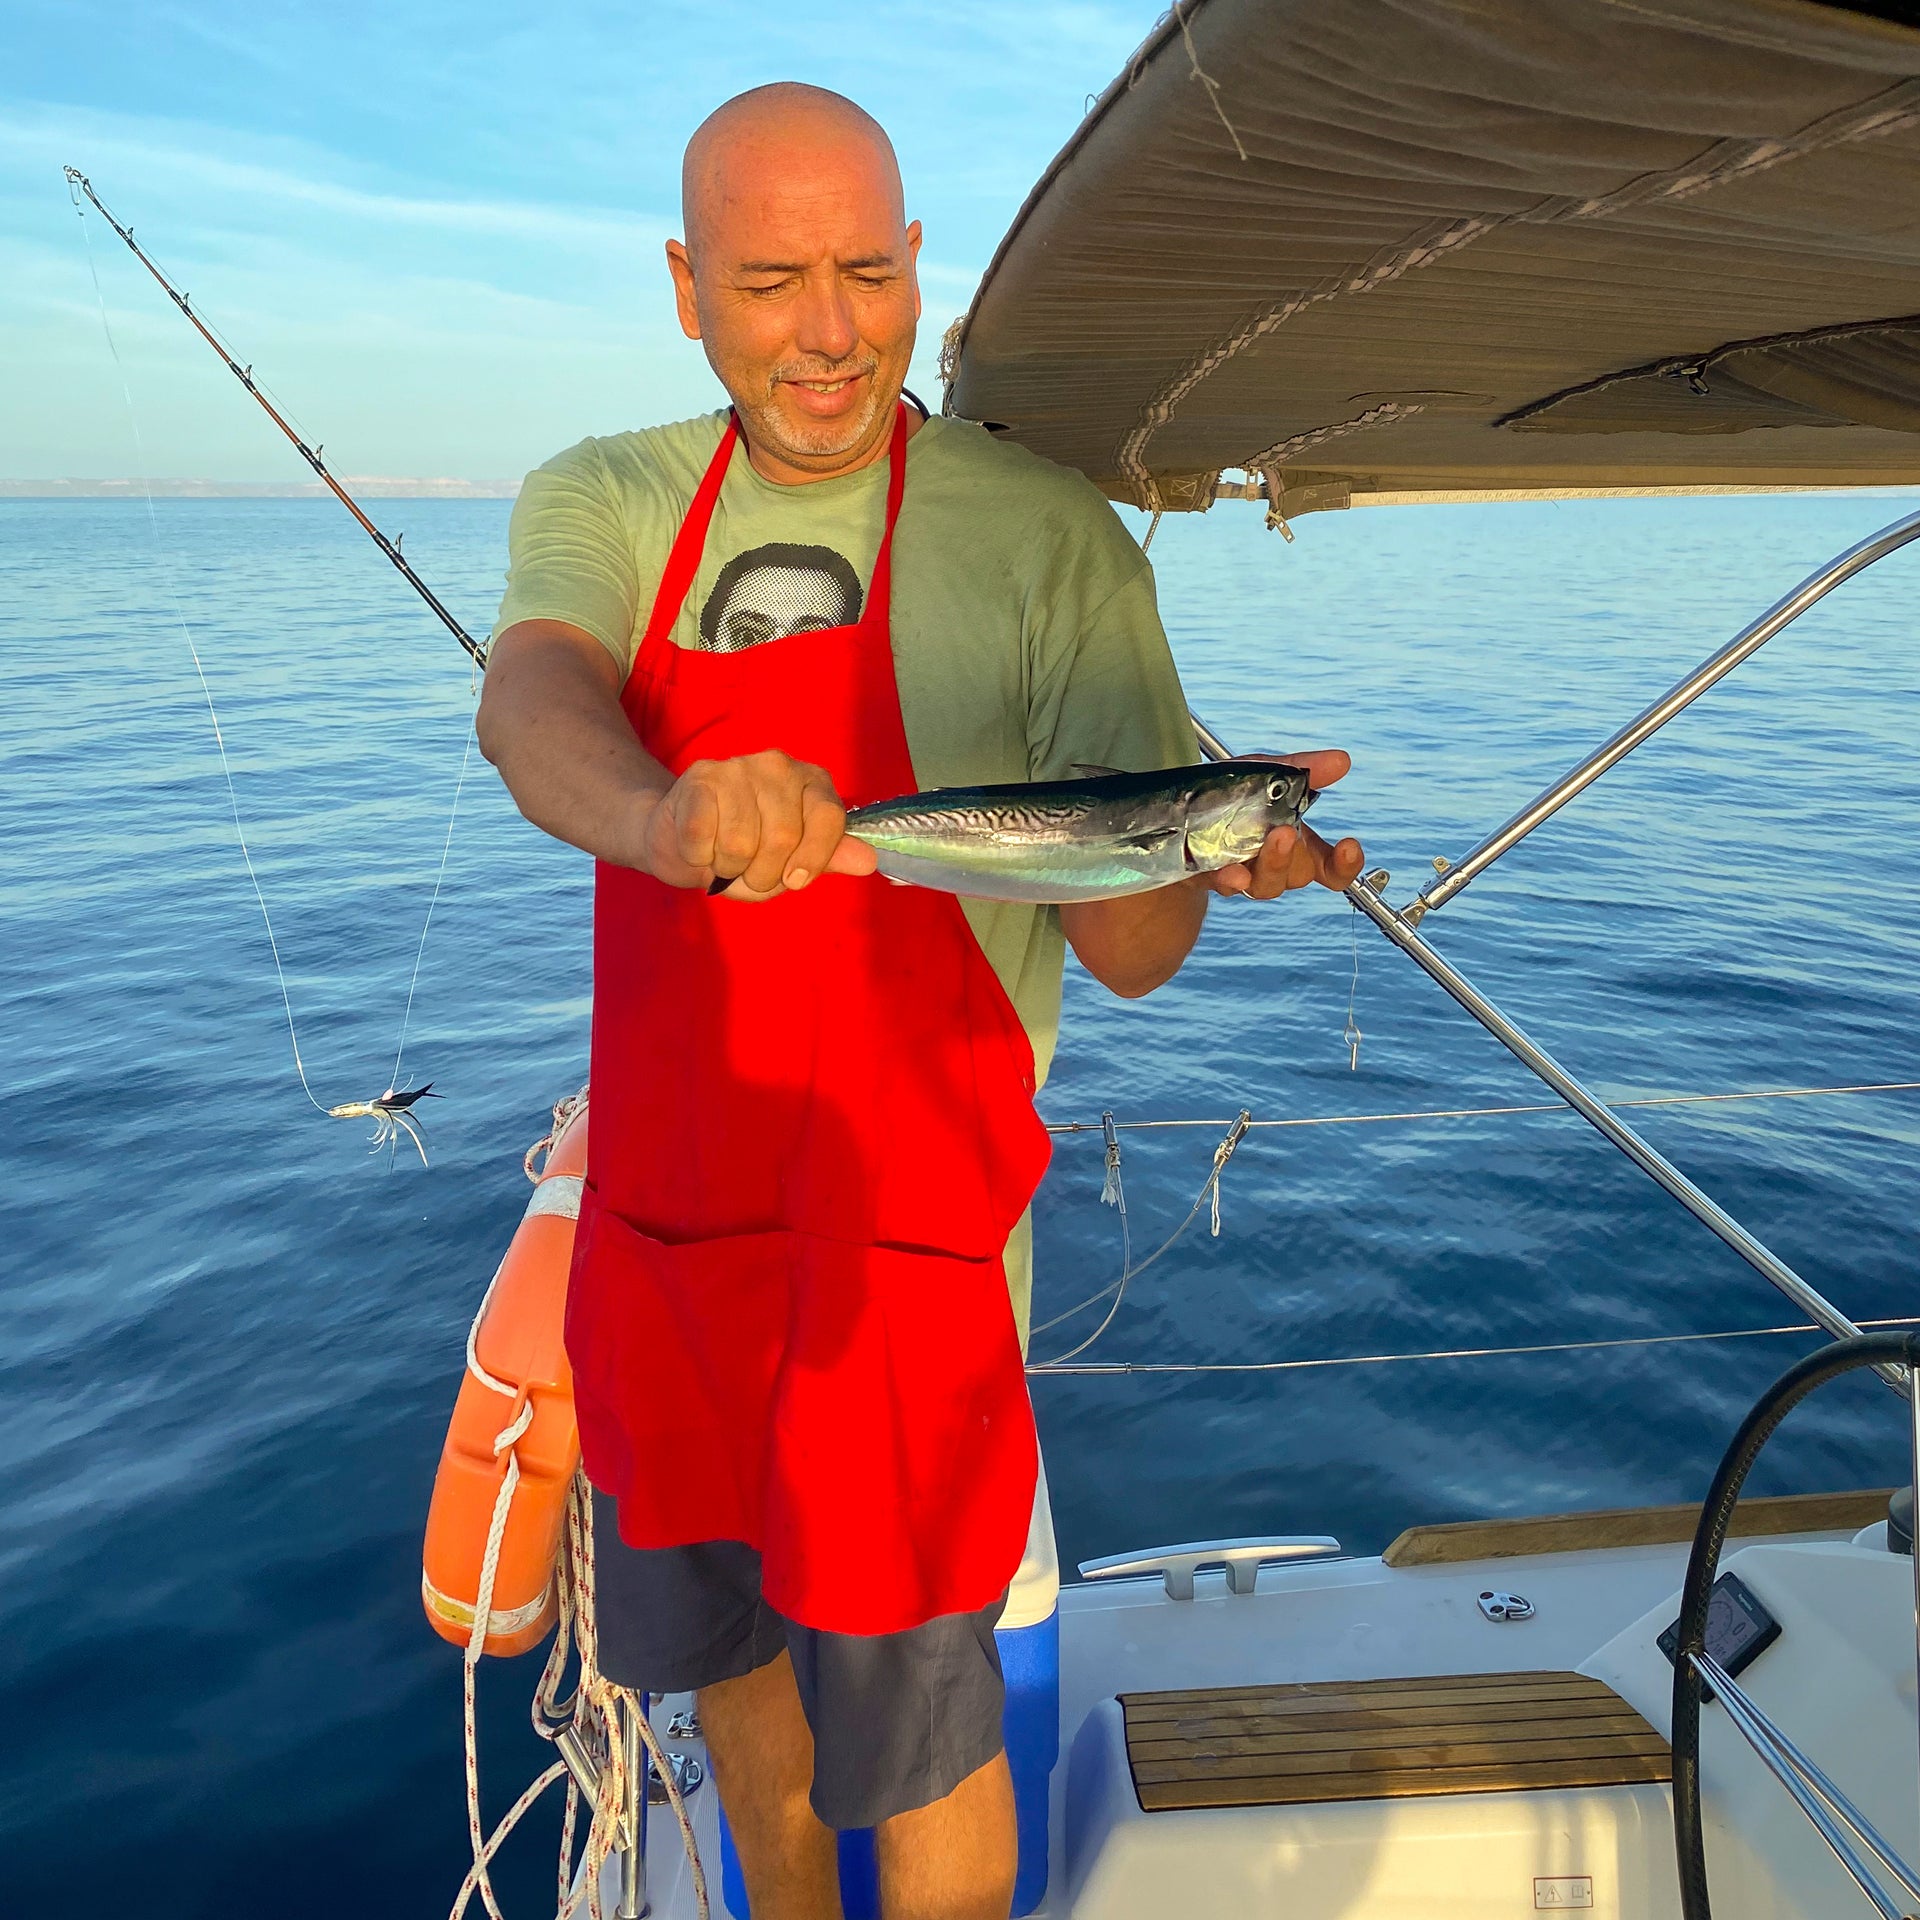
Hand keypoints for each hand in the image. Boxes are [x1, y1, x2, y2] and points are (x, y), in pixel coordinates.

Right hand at [637, 750, 878, 899]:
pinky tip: (700, 846)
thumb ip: (828, 857)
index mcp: (812, 782)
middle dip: (764, 873)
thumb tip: (868, 861)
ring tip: (723, 858)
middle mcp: (779, 765)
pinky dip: (699, 857)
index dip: (813, 857)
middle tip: (750, 872)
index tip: (796, 879)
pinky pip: (704, 836)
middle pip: (783, 836)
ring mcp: (737, 767)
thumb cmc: (747, 853)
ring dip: (729, 868)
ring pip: (740, 842)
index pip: (829, 817)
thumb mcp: (794, 861)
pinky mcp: (699, 778)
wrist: (681, 839)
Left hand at [1204, 749, 1363, 900]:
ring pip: (1266, 885)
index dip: (1345, 865)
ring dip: (1269, 865)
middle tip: (1286, 833)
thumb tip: (1342, 760)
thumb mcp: (1267, 772)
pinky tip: (1231, 872)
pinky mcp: (1212, 878)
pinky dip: (1230, 879)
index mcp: (1297, 843)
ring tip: (1266, 841)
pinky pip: (1225, 884)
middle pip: (1297, 874)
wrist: (1180, 808)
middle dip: (1292, 856)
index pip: (1331, 868)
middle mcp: (1275, 864)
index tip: (1349, 846)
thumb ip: (1304, 770)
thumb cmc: (1235, 792)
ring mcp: (1245, 875)